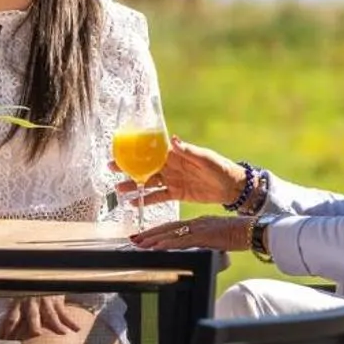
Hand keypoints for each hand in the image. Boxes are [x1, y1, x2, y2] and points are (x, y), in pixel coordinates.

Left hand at [0, 295, 86, 340]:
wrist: (40, 274)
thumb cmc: (27, 292)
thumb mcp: (16, 301)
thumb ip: (13, 315)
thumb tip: (2, 333)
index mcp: (17, 304)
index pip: (11, 319)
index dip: (7, 332)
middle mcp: (30, 303)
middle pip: (31, 316)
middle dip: (33, 326)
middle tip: (35, 336)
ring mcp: (44, 301)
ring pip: (51, 315)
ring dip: (57, 325)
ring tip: (63, 334)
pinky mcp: (56, 300)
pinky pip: (64, 313)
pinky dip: (71, 322)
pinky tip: (77, 329)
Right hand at [110, 136, 246, 208]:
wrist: (232, 187)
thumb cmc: (221, 167)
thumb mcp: (206, 158)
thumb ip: (189, 151)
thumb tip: (175, 140)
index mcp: (175, 154)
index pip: (151, 150)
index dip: (136, 149)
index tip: (121, 148)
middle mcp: (170, 166)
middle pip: (144, 166)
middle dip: (128, 167)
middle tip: (111, 167)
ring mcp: (172, 180)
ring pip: (148, 182)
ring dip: (133, 185)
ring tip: (118, 190)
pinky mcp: (176, 194)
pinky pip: (158, 197)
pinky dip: (146, 200)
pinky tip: (133, 203)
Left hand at [131, 215, 252, 253]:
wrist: (254, 230)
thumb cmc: (240, 234)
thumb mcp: (218, 237)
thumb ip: (205, 239)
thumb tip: (196, 247)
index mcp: (199, 223)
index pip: (174, 226)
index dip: (158, 231)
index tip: (145, 236)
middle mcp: (196, 223)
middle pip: (168, 228)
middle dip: (150, 234)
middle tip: (135, 239)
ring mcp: (200, 229)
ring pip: (172, 233)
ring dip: (154, 239)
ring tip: (140, 244)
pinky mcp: (205, 236)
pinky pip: (183, 240)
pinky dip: (169, 244)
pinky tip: (158, 247)